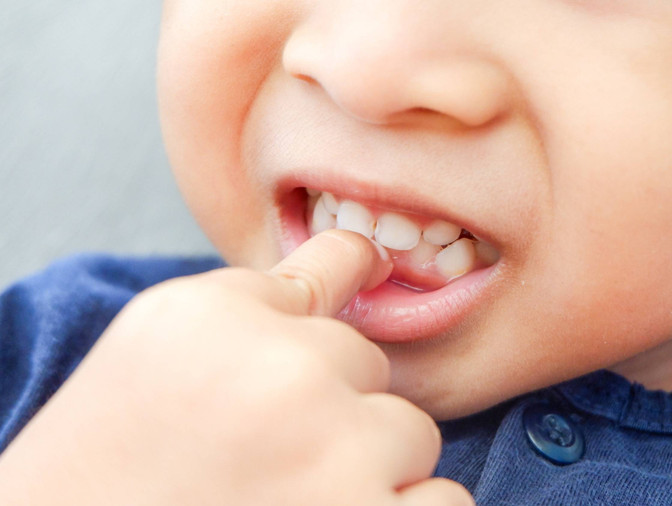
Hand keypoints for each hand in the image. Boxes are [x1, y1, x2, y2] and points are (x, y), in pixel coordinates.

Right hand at [0, 230, 472, 505]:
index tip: (373, 278)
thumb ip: (258, 303)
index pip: (335, 265)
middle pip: (369, 368)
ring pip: (410, 436)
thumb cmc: (102, 468)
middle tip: (264, 460)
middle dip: (335, 412)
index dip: (356, 277)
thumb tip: (364, 258)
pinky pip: (444, 503)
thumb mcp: (158, 351)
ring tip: (292, 500)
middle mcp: (285, 369)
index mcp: (220, 315)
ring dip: (372, 472)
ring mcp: (335, 452)